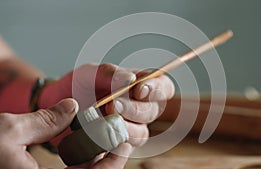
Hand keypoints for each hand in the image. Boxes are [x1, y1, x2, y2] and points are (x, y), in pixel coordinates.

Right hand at [0, 99, 131, 168]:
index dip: (113, 164)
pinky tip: (81, 146)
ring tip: (102, 137)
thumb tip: (73, 106)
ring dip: (93, 161)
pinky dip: (77, 164)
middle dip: (106, 161)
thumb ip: (45, 120)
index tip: (125, 144)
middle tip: (117, 137)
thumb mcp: (8, 129)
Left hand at [39, 63, 174, 146]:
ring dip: (125, 128)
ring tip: (104, 121)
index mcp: (140, 87)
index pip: (163, 87)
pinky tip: (99, 137)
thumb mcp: (91, 72)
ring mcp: (130, 129)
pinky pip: (122, 150)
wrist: (58, 104)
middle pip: (152, 112)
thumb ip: (110, 73)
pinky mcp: (116, 146)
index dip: (157, 89)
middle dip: (135, 109)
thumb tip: (130, 79)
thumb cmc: (80, 84)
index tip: (139, 89)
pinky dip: (113, 144)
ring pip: (140, 134)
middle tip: (113, 105)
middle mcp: (140, 109)